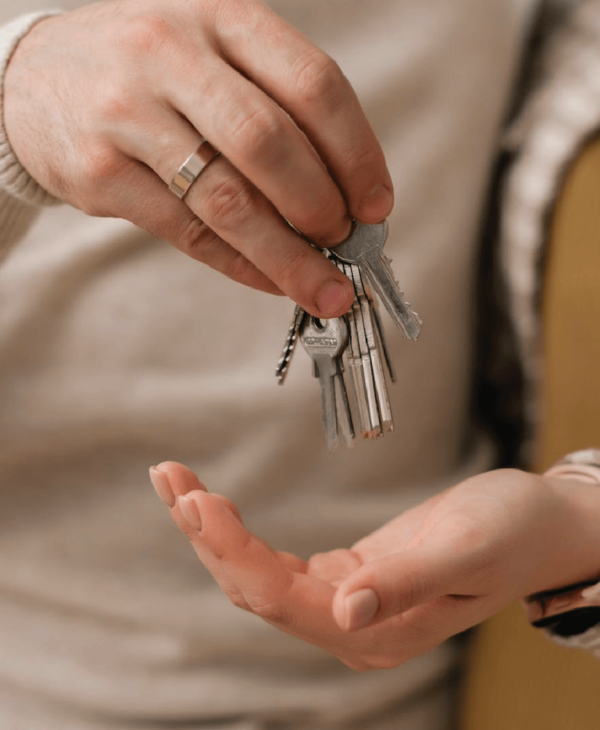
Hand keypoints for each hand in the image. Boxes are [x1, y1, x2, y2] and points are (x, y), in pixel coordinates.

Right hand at [4, 0, 392, 316]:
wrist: (35, 79)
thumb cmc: (148, 70)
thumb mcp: (212, 50)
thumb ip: (275, 104)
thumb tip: (347, 194)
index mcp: (218, 12)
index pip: (313, 83)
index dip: (357, 153)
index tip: (376, 203)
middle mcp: (171, 52)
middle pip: (272, 144)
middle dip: (322, 206)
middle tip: (346, 240)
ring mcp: (128, 113)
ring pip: (230, 201)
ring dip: (289, 255)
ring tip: (324, 285)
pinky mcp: (101, 172)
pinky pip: (190, 233)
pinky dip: (243, 265)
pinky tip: (272, 279)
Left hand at [149, 462, 599, 669]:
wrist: (537, 525)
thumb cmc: (510, 533)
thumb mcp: (464, 550)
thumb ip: (405, 585)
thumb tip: (344, 612)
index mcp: (377, 631)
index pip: (281, 598)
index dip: (234, 551)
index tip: (199, 501)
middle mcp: (351, 625)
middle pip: (255, 589)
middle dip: (207, 535)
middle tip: (170, 478)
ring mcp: (345, 603)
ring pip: (257, 575)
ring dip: (212, 531)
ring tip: (174, 482)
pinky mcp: (346, 576)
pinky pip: (276, 561)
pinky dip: (240, 530)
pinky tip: (214, 504)